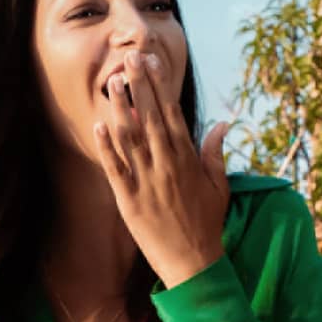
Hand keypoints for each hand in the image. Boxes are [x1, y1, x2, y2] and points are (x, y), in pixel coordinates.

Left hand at [94, 48, 230, 288]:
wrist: (193, 263)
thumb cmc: (207, 224)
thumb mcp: (219, 186)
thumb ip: (215, 152)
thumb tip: (223, 123)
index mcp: (187, 160)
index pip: (172, 115)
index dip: (161, 87)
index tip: (153, 63)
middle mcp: (166, 166)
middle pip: (150, 118)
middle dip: (139, 86)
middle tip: (129, 57)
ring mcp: (147, 183)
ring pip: (130, 139)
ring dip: (120, 109)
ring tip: (111, 83)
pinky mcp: (129, 201)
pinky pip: (116, 169)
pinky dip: (107, 147)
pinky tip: (99, 125)